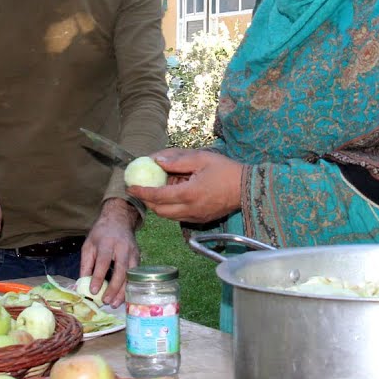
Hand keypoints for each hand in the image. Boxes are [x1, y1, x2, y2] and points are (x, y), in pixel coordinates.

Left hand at [80, 198, 140, 307]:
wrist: (118, 219)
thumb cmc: (100, 234)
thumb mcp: (88, 245)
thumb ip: (86, 264)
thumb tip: (82, 284)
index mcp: (107, 243)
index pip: (103, 262)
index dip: (98, 277)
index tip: (94, 291)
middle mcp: (122, 248)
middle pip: (121, 270)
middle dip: (114, 288)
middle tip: (107, 301)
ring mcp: (133, 252)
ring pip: (130, 275)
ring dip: (124, 290)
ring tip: (115, 303)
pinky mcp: (138, 257)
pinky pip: (135, 275)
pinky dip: (129, 287)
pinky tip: (123, 296)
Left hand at [126, 149, 244, 223]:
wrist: (248, 188)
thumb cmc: (226, 170)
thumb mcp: (202, 159)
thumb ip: (178, 160)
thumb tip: (157, 160)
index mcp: (189, 193)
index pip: (158, 196)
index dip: (142, 192)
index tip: (131, 187)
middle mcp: (191, 209)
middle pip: (160, 211)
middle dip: (147, 201)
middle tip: (142, 189)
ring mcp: (196, 217)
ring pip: (169, 216)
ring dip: (159, 205)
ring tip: (160, 189)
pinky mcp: (201, 219)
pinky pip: (180, 216)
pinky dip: (171, 208)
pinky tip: (175, 195)